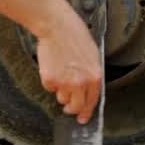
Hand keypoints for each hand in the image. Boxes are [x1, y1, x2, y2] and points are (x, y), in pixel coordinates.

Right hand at [35, 7, 102, 123]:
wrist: (56, 26)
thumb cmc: (74, 34)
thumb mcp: (93, 54)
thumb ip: (91, 74)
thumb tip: (89, 89)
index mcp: (94, 76)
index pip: (92, 101)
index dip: (87, 112)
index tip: (83, 118)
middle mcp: (80, 83)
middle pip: (76, 107)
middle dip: (72, 108)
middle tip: (68, 106)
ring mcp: (64, 83)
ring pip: (61, 98)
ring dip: (61, 91)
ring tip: (61, 73)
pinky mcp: (50, 80)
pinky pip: (50, 88)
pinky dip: (50, 81)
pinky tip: (53, 67)